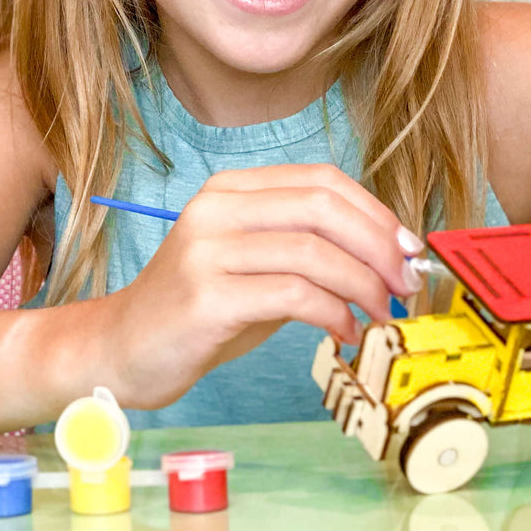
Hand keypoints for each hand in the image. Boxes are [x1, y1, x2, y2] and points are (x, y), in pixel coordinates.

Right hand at [95, 163, 423, 407]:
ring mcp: (208, 250)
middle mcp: (217, 209)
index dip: (375, 212)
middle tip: (406, 284)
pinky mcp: (206, 297)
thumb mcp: (255, 265)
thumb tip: (388, 257)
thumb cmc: (199, 311)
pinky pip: (293, 295)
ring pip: (313, 252)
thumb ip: (309, 250)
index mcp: (232, 190)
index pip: (321, 180)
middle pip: (322, 208)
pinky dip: (333, 314)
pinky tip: (345, 332)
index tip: (408, 249)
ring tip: (381, 313)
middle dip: (379, 246)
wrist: (121, 350)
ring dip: (363, 285)